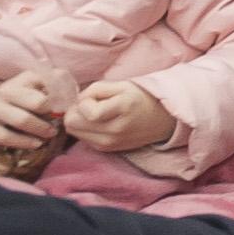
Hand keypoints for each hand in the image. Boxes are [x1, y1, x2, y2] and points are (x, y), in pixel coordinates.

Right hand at [0, 69, 66, 172]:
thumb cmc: (17, 100)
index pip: (50, 83)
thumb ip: (55, 89)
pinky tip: (36, 144)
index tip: (70, 108)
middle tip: (60, 123)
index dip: (64, 97)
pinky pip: (5, 136)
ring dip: (40, 130)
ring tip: (51, 134)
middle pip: (37, 102)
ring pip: (22, 120)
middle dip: (53, 115)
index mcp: (23, 78)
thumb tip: (75, 100)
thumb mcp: (34, 88)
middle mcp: (5, 90)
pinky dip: (23, 142)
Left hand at [61, 78, 177, 154]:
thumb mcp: (121, 85)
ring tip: (96, 114)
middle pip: (72, 124)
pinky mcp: (106, 149)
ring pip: (73, 132)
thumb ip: (95, 89)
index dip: (83, 101)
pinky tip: (100, 123)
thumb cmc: (140, 98)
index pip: (85, 111)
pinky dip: (86, 129)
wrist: (161, 120)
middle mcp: (115, 131)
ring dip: (79, 121)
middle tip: (91, 104)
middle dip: (76, 111)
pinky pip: (82, 138)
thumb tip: (77, 102)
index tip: (94, 97)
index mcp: (122, 109)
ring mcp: (110, 143)